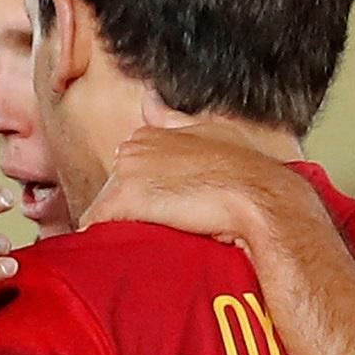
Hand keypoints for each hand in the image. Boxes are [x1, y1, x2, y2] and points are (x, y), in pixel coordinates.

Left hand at [74, 119, 313, 247]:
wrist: (259, 197)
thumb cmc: (246, 171)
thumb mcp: (213, 132)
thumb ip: (175, 120)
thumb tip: (148, 99)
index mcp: (153, 134)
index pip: (129, 172)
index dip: (143, 198)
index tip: (162, 214)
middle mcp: (135, 147)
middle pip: (113, 190)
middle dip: (128, 213)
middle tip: (158, 232)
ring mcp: (127, 171)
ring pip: (104, 208)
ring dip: (119, 228)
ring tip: (148, 244)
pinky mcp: (125, 199)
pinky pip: (95, 226)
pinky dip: (103, 243)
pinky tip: (121, 254)